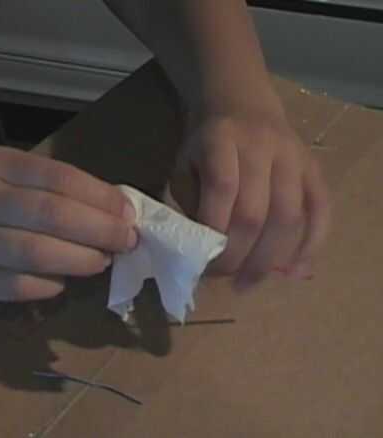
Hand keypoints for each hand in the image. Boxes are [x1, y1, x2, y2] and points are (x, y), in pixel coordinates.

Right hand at [0, 147, 136, 303]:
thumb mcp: (4, 184)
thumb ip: (51, 193)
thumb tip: (114, 212)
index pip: (60, 177)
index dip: (102, 197)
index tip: (130, 214)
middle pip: (53, 213)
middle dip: (101, 230)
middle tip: (127, 242)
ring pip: (37, 252)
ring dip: (80, 260)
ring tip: (102, 263)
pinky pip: (18, 285)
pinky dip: (48, 286)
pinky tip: (60, 284)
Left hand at [174, 106, 330, 288]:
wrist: (241, 100)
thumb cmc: (205, 142)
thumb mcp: (183, 165)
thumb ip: (190, 204)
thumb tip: (200, 253)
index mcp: (221, 141)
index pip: (221, 193)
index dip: (214, 234)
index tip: (203, 263)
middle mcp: (261, 146)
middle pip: (256, 213)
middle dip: (239, 256)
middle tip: (225, 278)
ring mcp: (293, 156)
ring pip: (289, 216)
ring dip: (271, 258)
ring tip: (251, 282)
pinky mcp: (313, 167)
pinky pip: (321, 209)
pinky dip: (312, 242)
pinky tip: (296, 269)